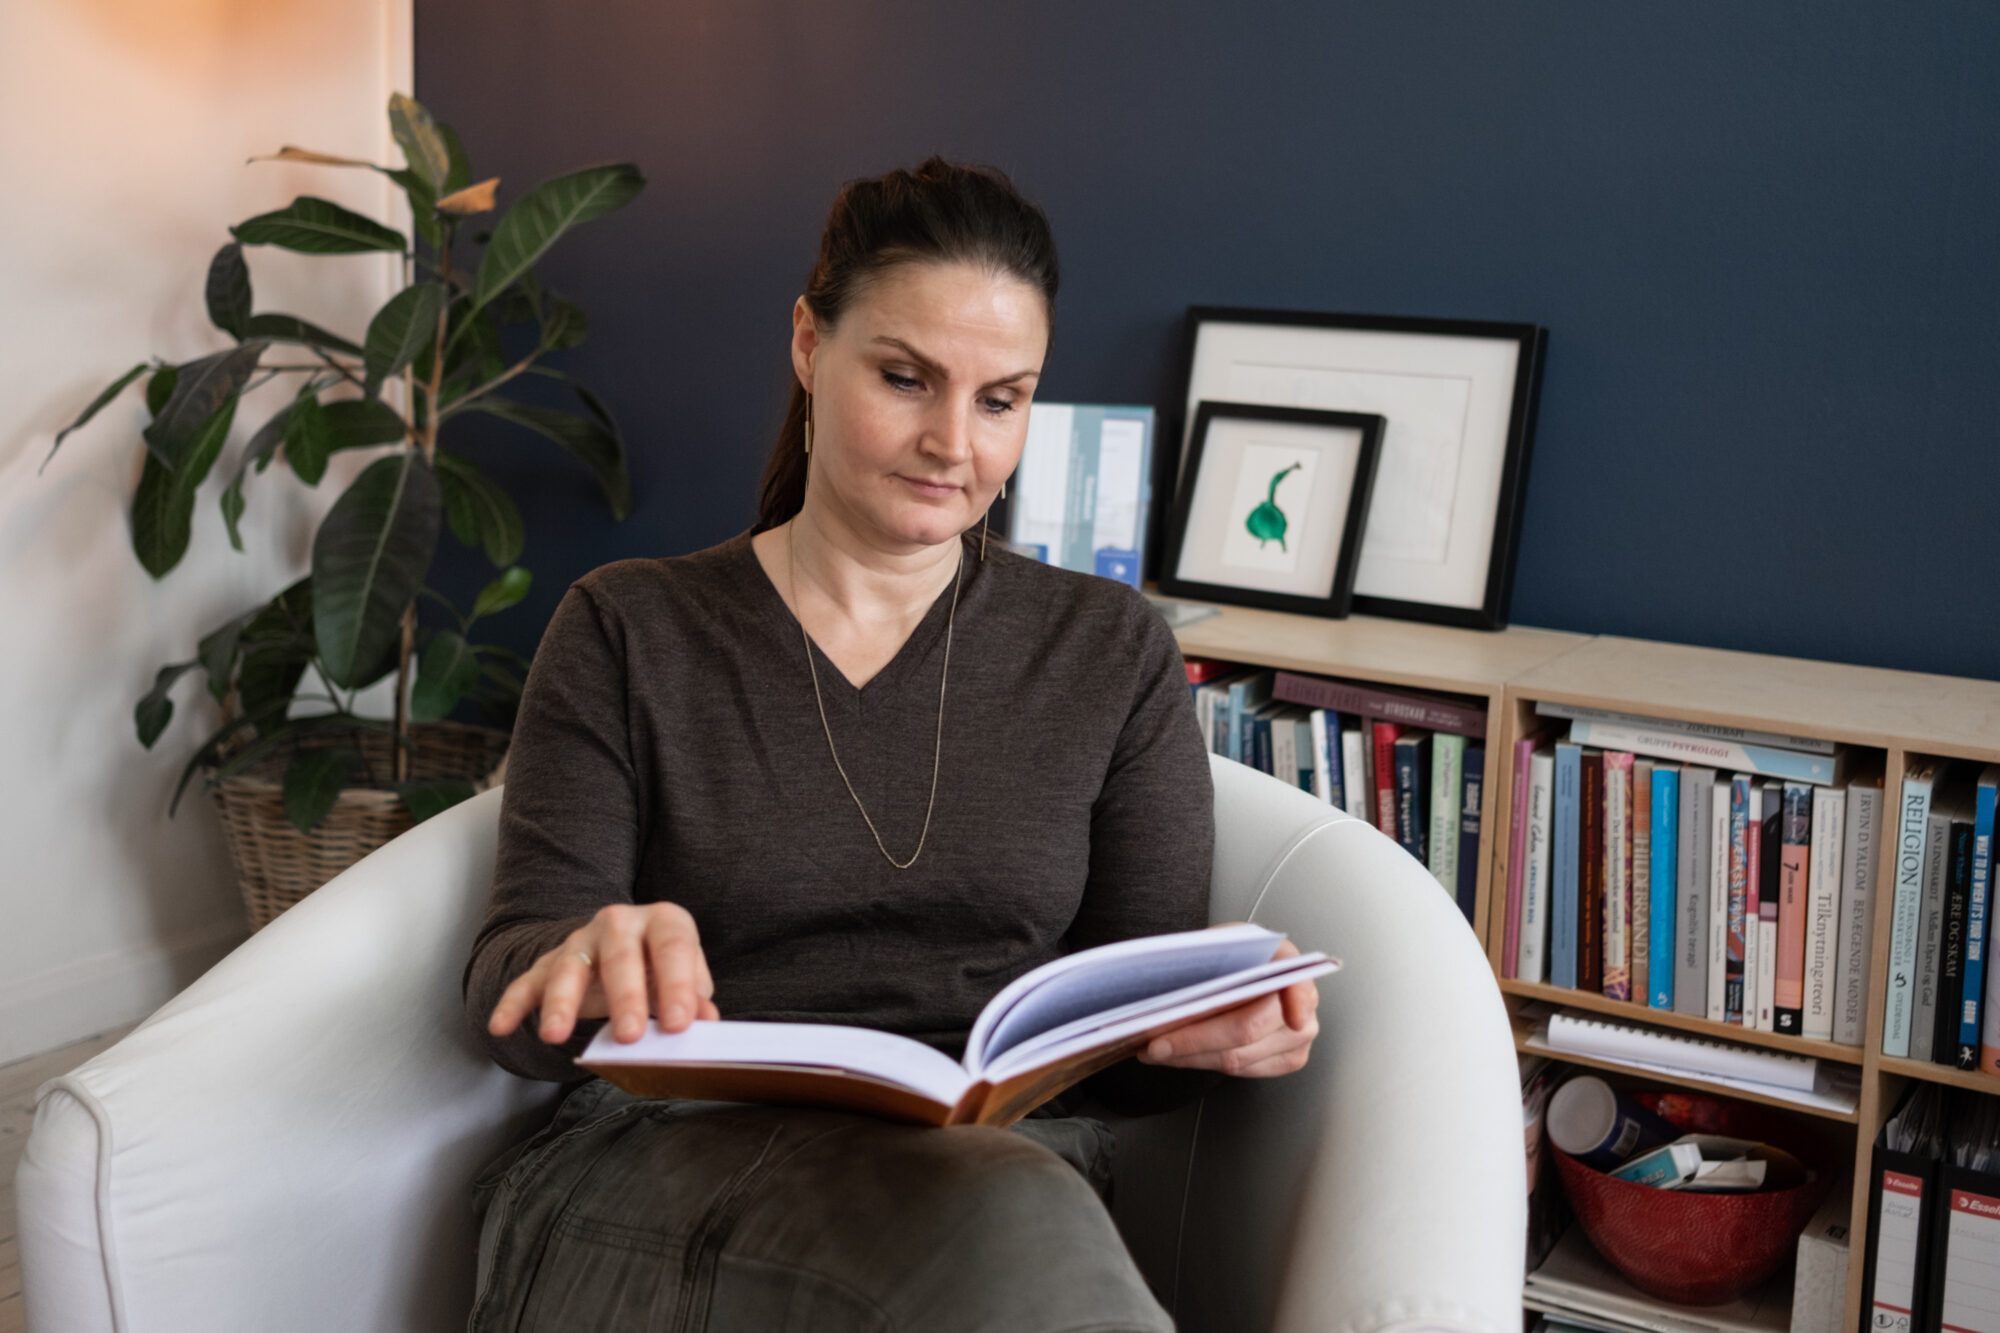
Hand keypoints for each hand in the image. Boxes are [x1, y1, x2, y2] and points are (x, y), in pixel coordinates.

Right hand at [487, 902, 719, 1046]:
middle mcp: (621, 923)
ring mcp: (582, 941)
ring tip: (554, 1035)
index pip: (673, 950)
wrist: (624, 942)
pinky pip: (528, 981)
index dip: (678, 987)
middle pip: (620, 957)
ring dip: (561, 1002)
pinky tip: (500, 1026)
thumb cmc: (662, 966)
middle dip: (625, 998)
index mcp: (665, 921)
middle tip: (629, 1037)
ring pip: (569, 967)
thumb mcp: (687, 977)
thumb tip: (707, 1022)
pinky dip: (513, 1004)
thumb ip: (696, 999)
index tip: (679, 1025)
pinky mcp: (550, 962)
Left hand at [1136, 937, 1318, 1076]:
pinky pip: (1240, 1070)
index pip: (1295, 983)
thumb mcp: (1218, 942)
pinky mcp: (1288, 1058)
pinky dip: (1202, 1063)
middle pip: (1248, 1029)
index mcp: (1287, 959)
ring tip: (1154, 1049)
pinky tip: (1177, 1055)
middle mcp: (1304, 998)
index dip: (1295, 1002)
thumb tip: (1167, 988)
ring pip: (1237, 1057)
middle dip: (1194, 1039)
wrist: (1241, 965)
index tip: (1292, 1019)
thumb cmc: (1231, 954)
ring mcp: (1302, 1033)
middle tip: (1155, 1042)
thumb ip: (1202, 960)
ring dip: (1190, 1055)